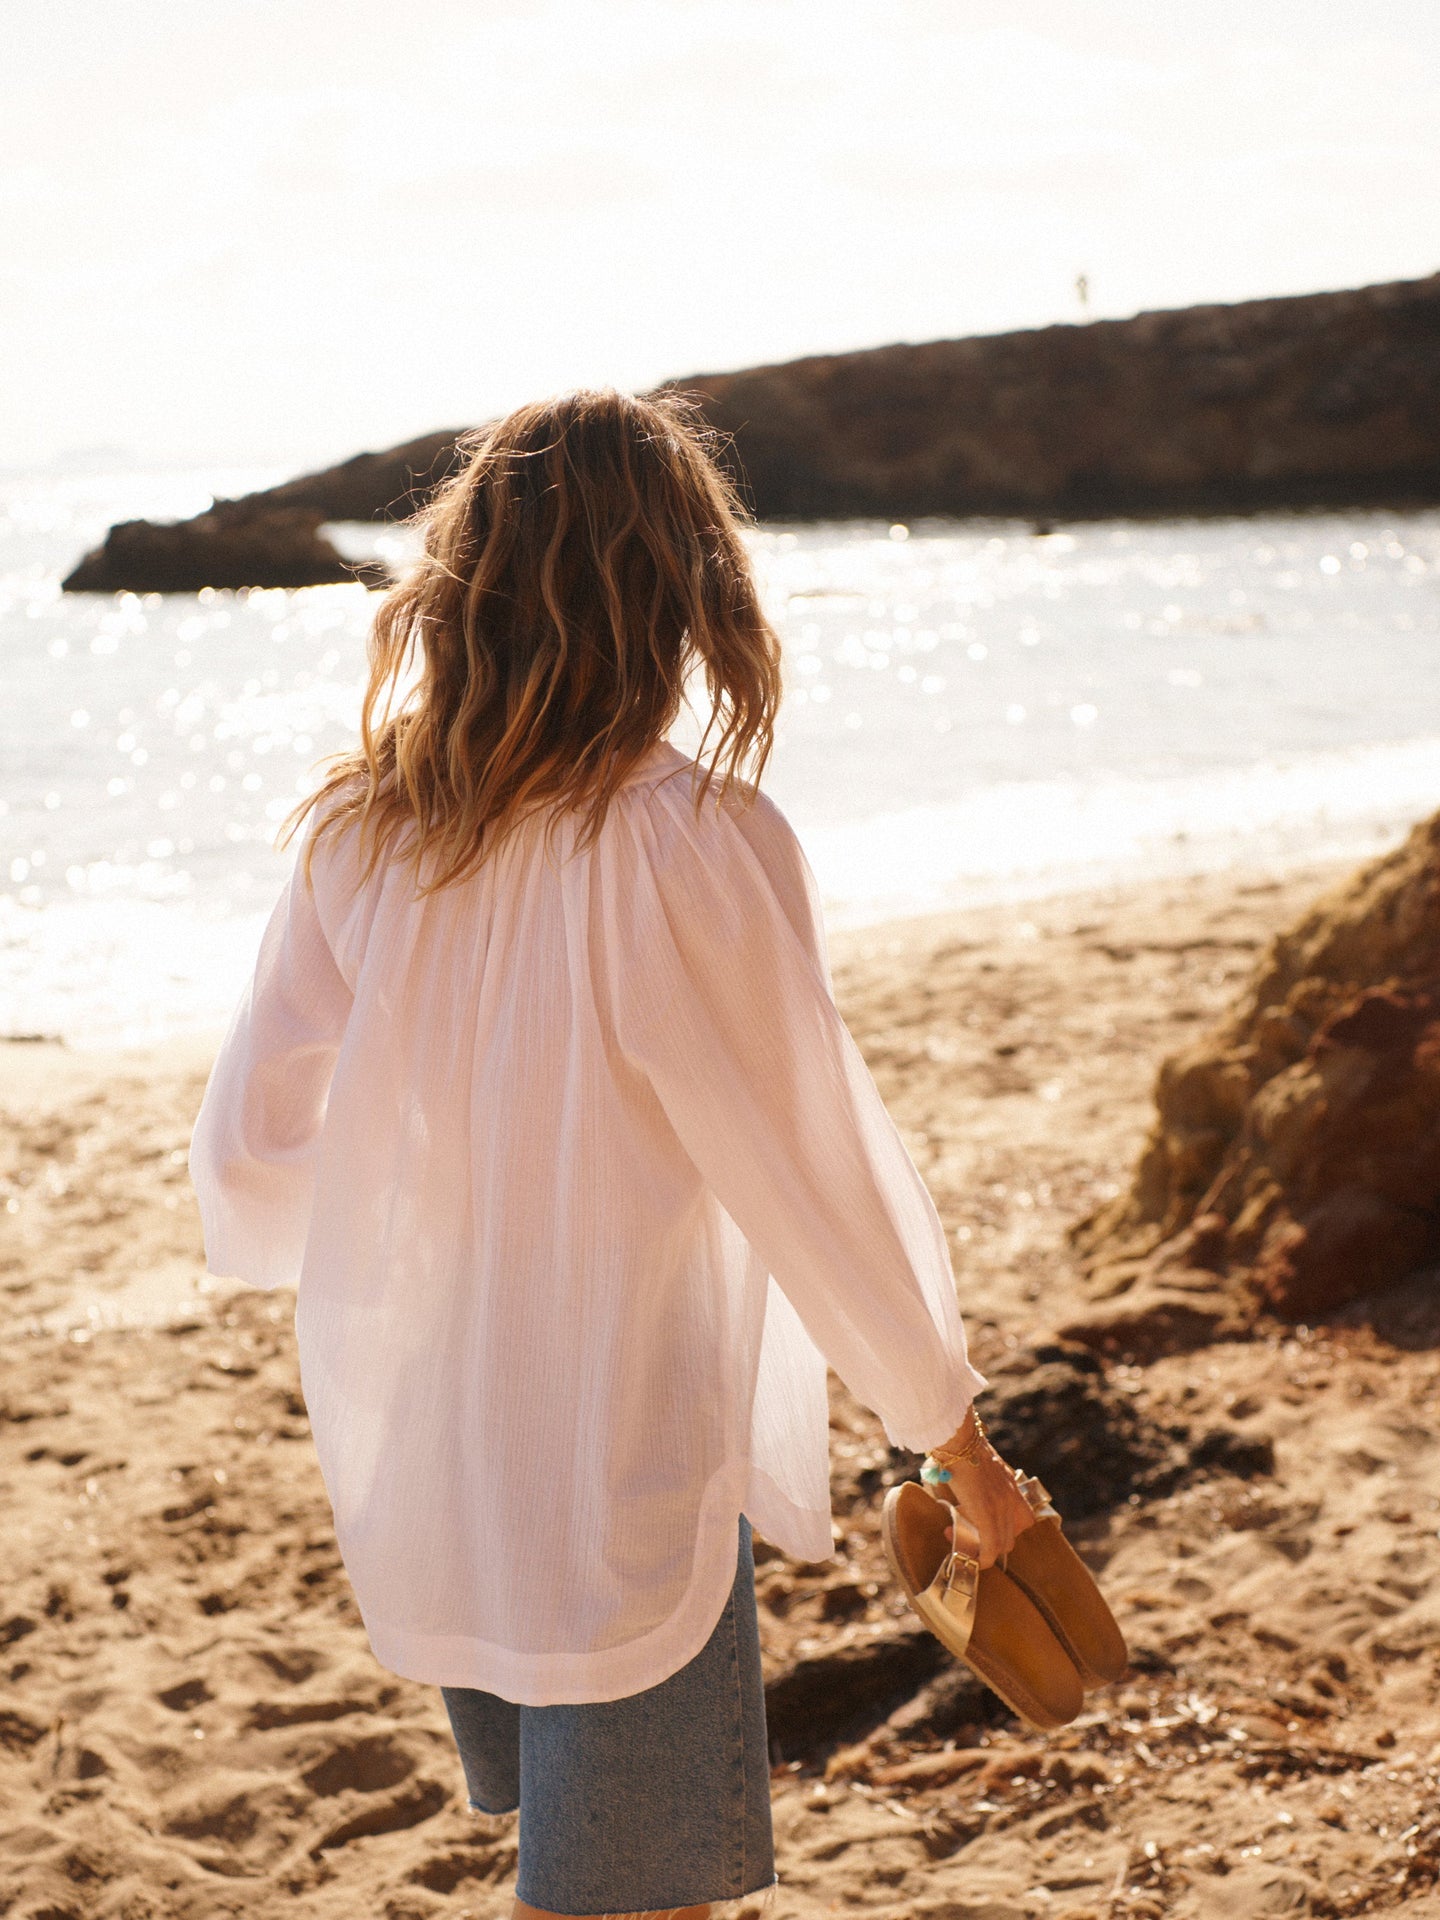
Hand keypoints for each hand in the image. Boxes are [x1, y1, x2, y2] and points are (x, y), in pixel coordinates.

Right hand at [927, 1406, 1035, 1570]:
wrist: (958, 1439)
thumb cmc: (959, 1444)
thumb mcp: (977, 1462)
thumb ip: (977, 1475)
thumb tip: (952, 1474)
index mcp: (1010, 1485)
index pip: (1024, 1518)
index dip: (1007, 1530)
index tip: (987, 1529)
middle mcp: (1011, 1498)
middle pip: (1012, 1536)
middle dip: (990, 1542)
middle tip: (967, 1535)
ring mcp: (1001, 1507)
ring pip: (1002, 1545)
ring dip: (981, 1550)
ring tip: (958, 1540)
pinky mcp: (987, 1514)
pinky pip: (990, 1547)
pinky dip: (981, 1558)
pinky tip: (966, 1557)